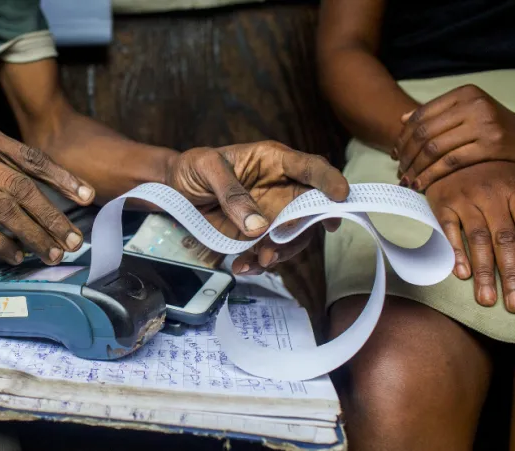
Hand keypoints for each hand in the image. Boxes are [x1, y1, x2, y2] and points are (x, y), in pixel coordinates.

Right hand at [0, 120, 94, 264]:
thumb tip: (38, 187)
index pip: (32, 158)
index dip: (63, 178)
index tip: (86, 197)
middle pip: (24, 188)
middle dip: (53, 217)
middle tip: (72, 239)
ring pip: (7, 211)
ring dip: (34, 235)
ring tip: (51, 253)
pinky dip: (2, 244)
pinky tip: (16, 256)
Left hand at [164, 141, 349, 274]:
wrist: (173, 189)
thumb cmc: (193, 168)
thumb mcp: (206, 168)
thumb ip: (231, 192)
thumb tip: (258, 225)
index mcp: (274, 161)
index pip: (310, 167)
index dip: (329, 180)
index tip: (340, 196)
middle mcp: (282, 187)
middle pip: (310, 209)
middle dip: (302, 230)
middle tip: (277, 247)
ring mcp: (273, 213)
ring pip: (295, 236)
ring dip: (282, 252)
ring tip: (259, 262)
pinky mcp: (258, 235)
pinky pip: (271, 251)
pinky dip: (261, 263)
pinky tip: (244, 267)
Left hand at [395, 84, 514, 189]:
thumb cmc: (493, 128)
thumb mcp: (469, 112)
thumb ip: (438, 114)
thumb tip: (402, 120)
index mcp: (464, 93)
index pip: (421, 115)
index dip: (403, 137)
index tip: (394, 153)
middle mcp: (474, 105)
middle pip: (424, 133)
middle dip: (406, 155)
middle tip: (399, 170)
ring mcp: (484, 124)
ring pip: (433, 149)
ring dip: (415, 168)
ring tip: (407, 180)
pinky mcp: (491, 145)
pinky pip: (450, 163)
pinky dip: (430, 175)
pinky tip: (421, 185)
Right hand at [424, 161, 514, 312]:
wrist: (451, 149)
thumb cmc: (492, 172)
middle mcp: (493, 195)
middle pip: (506, 240)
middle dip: (513, 275)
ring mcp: (466, 199)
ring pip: (478, 240)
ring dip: (484, 273)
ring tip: (487, 300)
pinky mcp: (443, 202)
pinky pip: (449, 230)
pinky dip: (456, 252)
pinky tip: (461, 274)